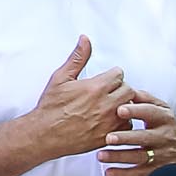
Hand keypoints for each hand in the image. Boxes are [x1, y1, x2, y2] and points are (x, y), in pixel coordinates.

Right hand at [27, 37, 133, 161]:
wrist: (45, 135)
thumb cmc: (51, 107)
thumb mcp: (60, 78)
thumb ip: (77, 58)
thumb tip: (85, 39)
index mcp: (95, 87)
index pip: (119, 74)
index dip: (112, 75)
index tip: (104, 80)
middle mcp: (105, 104)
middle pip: (128, 90)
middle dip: (120, 89)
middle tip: (108, 93)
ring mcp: (109, 122)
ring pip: (130, 108)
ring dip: (123, 105)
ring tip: (110, 106)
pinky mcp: (109, 136)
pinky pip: (127, 126)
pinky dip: (122, 122)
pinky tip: (110, 120)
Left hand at [99, 94, 175, 175]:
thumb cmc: (168, 127)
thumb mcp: (162, 110)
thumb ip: (144, 99)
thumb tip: (126, 87)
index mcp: (164, 118)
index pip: (151, 113)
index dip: (136, 111)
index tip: (120, 109)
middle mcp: (164, 136)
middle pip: (144, 137)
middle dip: (126, 138)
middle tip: (108, 137)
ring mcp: (161, 155)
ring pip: (139, 157)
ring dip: (119, 157)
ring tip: (101, 155)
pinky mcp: (157, 171)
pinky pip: (139, 174)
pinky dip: (123, 174)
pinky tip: (109, 172)